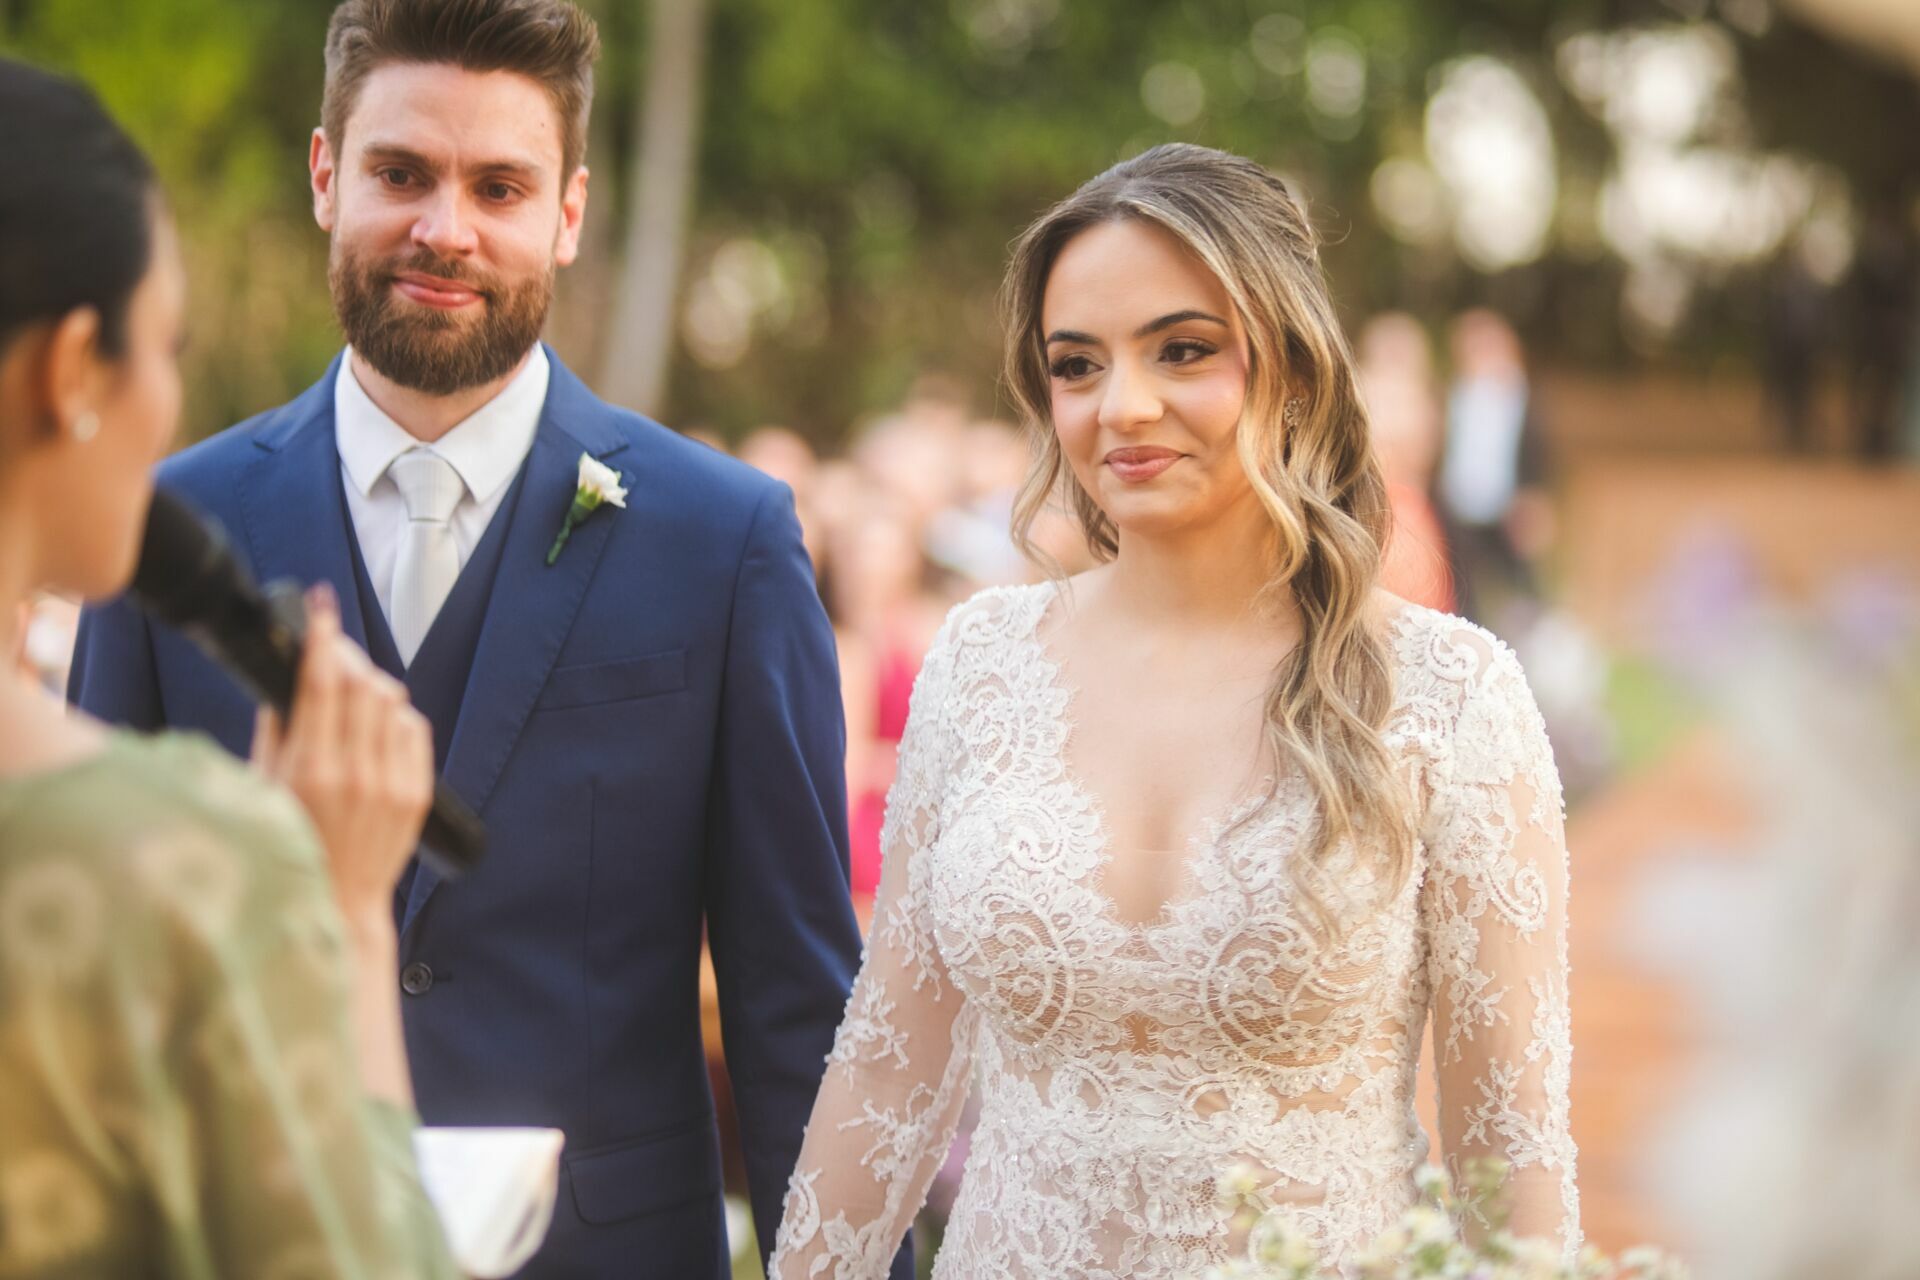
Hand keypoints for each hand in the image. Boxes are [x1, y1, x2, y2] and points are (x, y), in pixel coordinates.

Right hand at [252, 582, 433, 929]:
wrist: (340, 904)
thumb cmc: (291, 847)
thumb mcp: (265, 792)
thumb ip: (275, 732)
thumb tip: (281, 682)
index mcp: (310, 769)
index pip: (321, 682)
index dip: (323, 636)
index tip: (321, 606)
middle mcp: (355, 772)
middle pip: (363, 683)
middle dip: (347, 656)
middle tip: (333, 652)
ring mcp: (391, 782)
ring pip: (392, 701)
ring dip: (371, 684)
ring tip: (352, 691)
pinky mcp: (417, 793)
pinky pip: (414, 729)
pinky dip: (396, 715)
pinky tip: (377, 722)